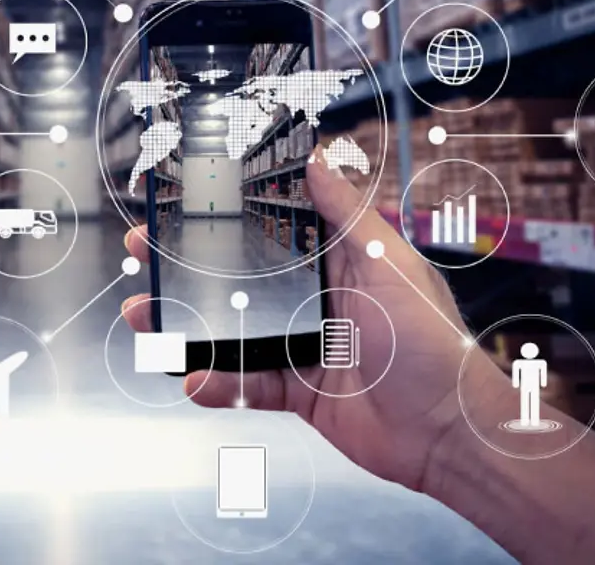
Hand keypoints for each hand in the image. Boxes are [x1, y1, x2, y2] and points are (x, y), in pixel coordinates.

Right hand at [120, 154, 507, 493]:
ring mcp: (301, 344)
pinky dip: (216, 382)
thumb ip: (348, 215)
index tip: (184, 196)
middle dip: (189, 264)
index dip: (228, 209)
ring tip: (146, 316)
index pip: (273, 223)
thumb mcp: (390, 266)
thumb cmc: (433, 343)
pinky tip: (193, 379)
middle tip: (145, 252)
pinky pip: (245, 383)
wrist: (449, 435)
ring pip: (230, 328)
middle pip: (239, 274)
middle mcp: (314, 297)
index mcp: (338, 259)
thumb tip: (316, 159)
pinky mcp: (296, 391)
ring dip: (186, 323)